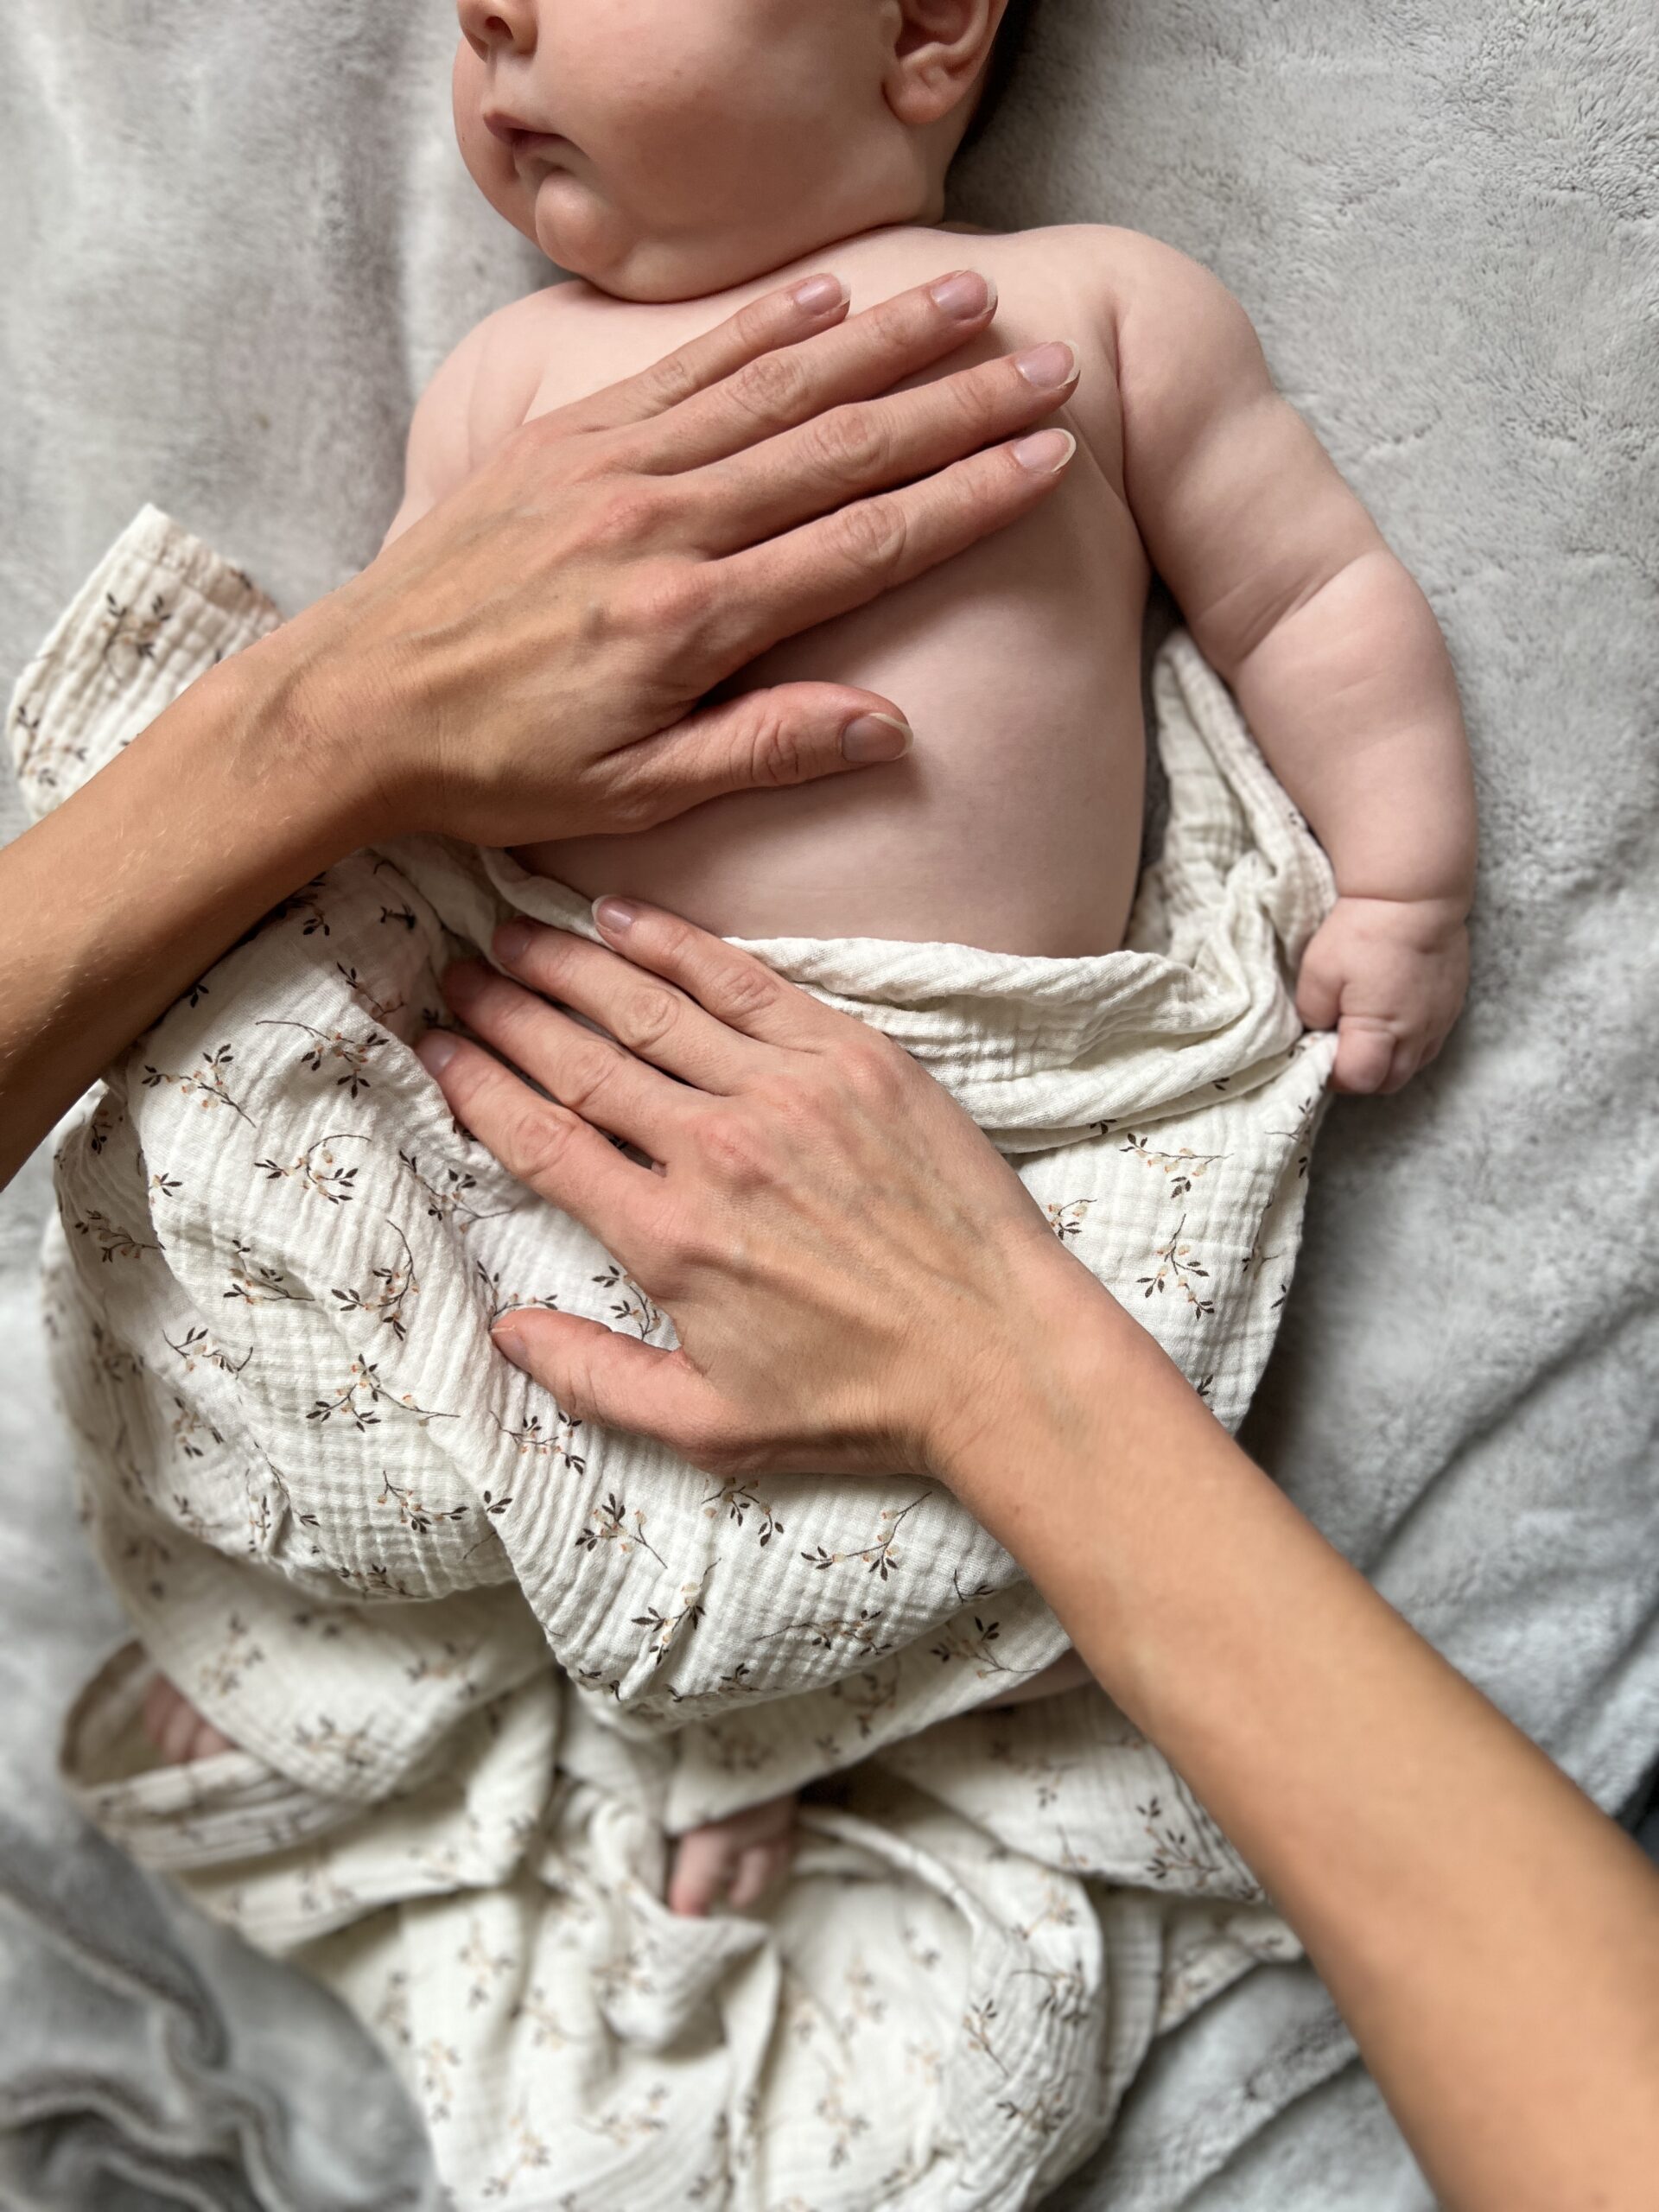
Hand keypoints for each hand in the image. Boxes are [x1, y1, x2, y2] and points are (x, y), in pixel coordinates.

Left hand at [270, 270, 1079, 848]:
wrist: (353, 704)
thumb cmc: (497, 765)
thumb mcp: (635, 793)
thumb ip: (766, 750)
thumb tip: (893, 727)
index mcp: (692, 619)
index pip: (863, 543)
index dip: (966, 498)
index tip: (1047, 460)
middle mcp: (663, 522)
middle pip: (840, 448)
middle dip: (956, 405)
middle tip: (1050, 367)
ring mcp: (613, 467)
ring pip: (774, 388)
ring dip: (880, 342)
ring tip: (967, 300)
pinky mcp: (566, 440)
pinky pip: (682, 368)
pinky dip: (759, 330)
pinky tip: (827, 299)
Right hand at [413, 901, 1102, 1479]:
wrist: (1000, 1354)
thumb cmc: (859, 1400)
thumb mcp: (710, 1427)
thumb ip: (594, 1377)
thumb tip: (505, 1333)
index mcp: (669, 1238)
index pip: (541, 1139)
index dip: (475, 1085)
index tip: (433, 1045)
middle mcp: (715, 1150)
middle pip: (580, 1059)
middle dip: (505, 1010)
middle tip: (454, 969)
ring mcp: (787, 1093)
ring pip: (650, 1008)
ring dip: (569, 963)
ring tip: (510, 929)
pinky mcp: (853, 1058)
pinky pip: (745, 982)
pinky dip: (677, 944)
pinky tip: (622, 917)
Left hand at [1296, 894, 1469, 1092]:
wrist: (1415, 894)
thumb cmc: (1364, 931)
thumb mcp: (1318, 972)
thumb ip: (1312, 1013)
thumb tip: (1318, 1031)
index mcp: (1380, 1030)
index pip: (1358, 1080)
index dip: (1332, 1075)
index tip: (1317, 1054)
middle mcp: (1417, 1034)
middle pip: (1388, 1082)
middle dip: (1359, 1075)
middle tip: (1337, 1049)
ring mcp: (1440, 1022)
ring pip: (1412, 1065)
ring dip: (1386, 1061)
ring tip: (1363, 1034)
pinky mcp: (1452, 1005)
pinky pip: (1429, 1041)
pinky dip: (1407, 1042)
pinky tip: (1390, 1017)